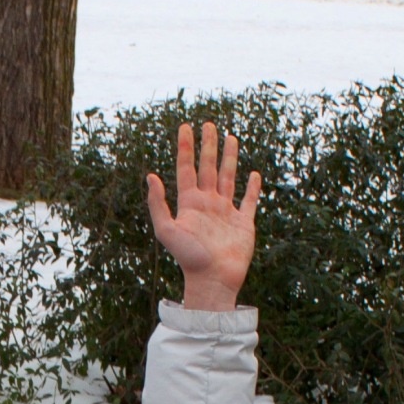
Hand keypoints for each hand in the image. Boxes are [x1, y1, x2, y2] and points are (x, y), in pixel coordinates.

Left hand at [146, 121, 260, 311]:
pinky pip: (249, 201)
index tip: (185, 127)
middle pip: (208, 168)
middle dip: (208, 146)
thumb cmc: (188, 258)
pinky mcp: (243, 224)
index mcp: (189, 204)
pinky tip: (253, 174)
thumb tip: (150, 176)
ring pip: (228, 178)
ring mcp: (226, 213)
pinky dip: (252, 188)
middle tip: (208, 124)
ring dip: (229, 158)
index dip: (185, 148)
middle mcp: (207, 204)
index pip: (186, 168)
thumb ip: (157, 204)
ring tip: (231, 138)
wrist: (212, 280)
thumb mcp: (166, 230)